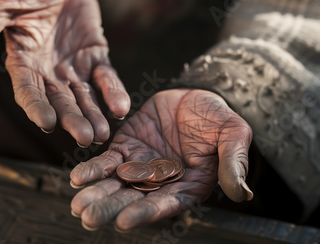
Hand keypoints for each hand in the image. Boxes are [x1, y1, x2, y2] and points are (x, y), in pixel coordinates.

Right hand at [0, 0, 129, 145]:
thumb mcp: (5, 3)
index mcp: (24, 65)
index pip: (29, 92)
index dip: (37, 107)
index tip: (48, 123)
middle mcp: (49, 74)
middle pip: (60, 102)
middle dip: (72, 120)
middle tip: (84, 138)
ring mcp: (74, 68)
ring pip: (84, 98)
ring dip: (93, 115)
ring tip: (102, 134)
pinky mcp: (96, 58)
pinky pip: (106, 78)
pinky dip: (113, 92)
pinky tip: (121, 108)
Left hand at [70, 89, 252, 230]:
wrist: (196, 96)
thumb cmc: (219, 118)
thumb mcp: (233, 135)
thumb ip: (234, 162)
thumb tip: (242, 193)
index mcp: (188, 185)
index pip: (166, 204)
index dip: (146, 213)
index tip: (124, 222)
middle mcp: (161, 182)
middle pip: (134, 199)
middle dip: (111, 208)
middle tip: (89, 217)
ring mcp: (141, 166)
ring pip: (116, 184)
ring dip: (96, 194)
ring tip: (77, 205)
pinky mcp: (126, 148)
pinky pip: (107, 161)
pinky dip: (93, 170)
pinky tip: (77, 178)